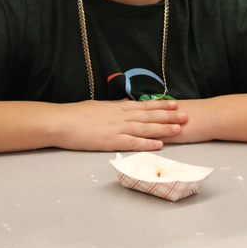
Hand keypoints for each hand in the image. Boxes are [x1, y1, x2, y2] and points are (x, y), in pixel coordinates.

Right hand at [51, 99, 185, 151]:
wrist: (60, 122)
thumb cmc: (75, 115)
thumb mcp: (97, 107)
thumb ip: (112, 107)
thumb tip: (123, 105)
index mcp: (116, 108)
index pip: (143, 105)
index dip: (160, 104)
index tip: (175, 103)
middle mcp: (120, 116)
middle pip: (149, 115)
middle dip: (168, 115)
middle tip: (186, 115)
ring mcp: (116, 129)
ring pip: (145, 128)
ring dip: (163, 128)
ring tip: (178, 128)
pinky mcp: (110, 141)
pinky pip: (133, 142)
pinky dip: (147, 143)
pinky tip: (159, 144)